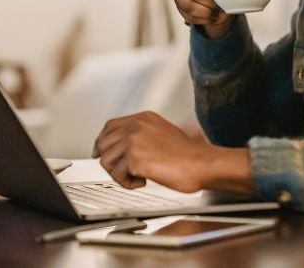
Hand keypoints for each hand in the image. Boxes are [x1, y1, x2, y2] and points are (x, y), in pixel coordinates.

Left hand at [91, 111, 252, 193]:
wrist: (202, 165)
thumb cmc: (188, 156)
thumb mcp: (162, 134)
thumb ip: (142, 136)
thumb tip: (122, 148)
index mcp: (143, 118)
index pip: (110, 127)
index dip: (103, 142)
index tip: (101, 153)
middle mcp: (136, 126)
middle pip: (104, 144)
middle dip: (111, 161)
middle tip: (123, 171)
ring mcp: (134, 141)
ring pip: (107, 161)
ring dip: (120, 174)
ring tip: (139, 176)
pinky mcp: (134, 159)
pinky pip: (117, 176)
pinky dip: (128, 184)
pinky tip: (143, 181)